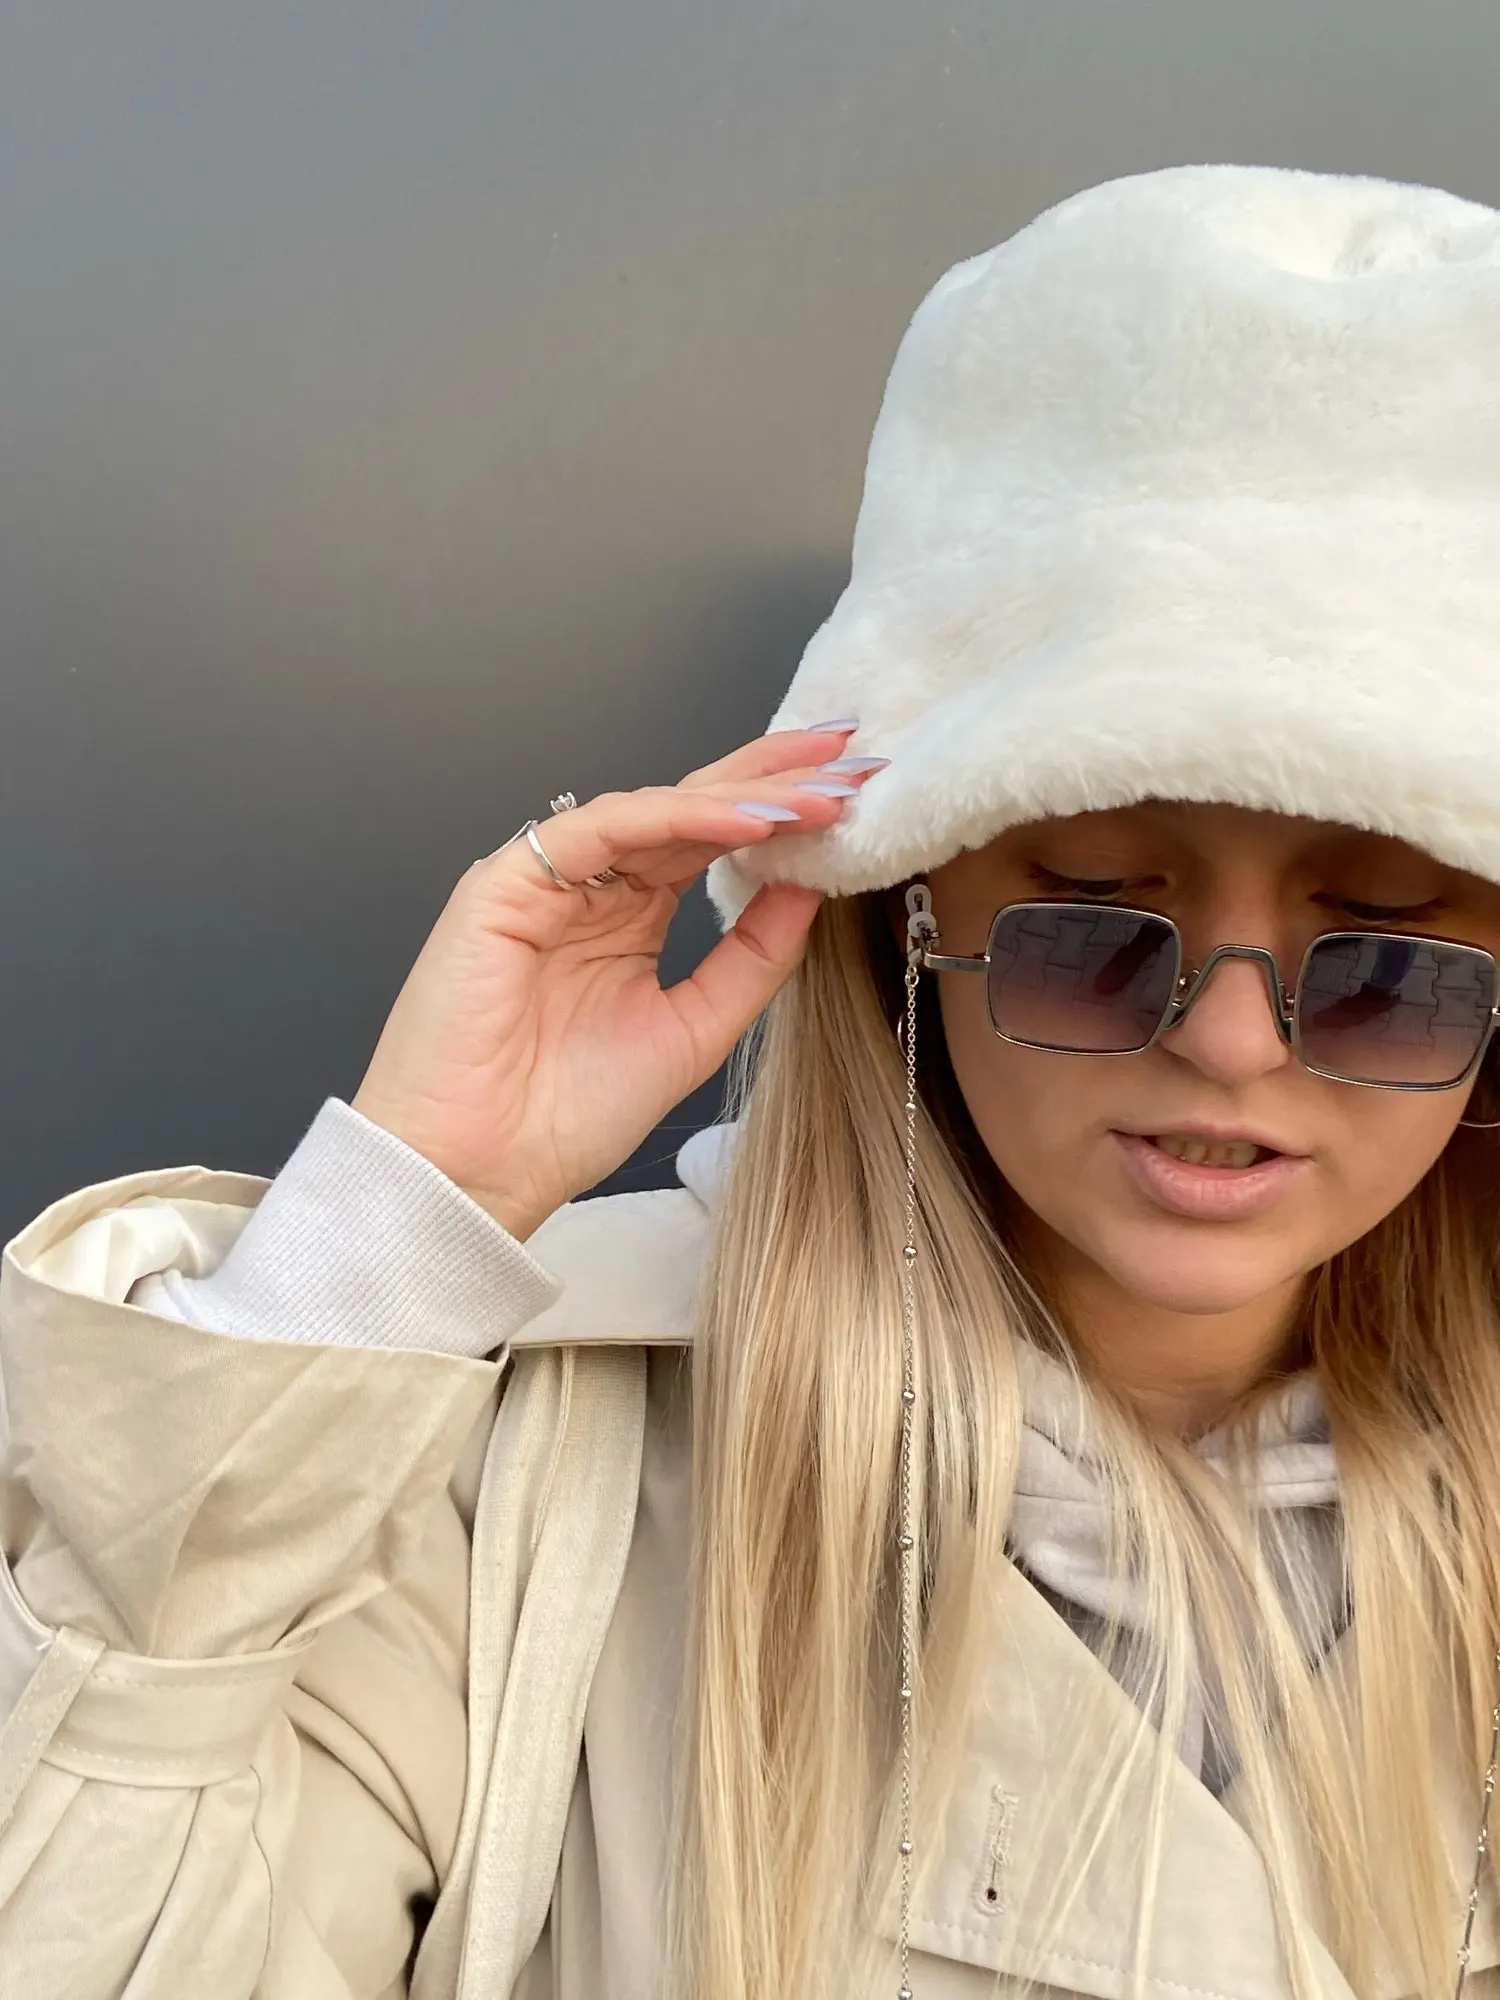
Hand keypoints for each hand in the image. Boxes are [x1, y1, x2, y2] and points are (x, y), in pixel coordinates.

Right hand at [349, 725, 882, 1238]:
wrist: (477, 1172)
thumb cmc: (561, 1117)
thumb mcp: (694, 1030)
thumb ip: (752, 958)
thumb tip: (810, 886)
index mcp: (629, 919)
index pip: (713, 842)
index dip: (782, 814)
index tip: (855, 795)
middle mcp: (592, 888)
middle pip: (693, 811)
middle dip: (775, 781)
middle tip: (851, 760)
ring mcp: (548, 879)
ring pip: (656, 810)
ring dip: (741, 797)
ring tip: (817, 795)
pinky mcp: (507, 882)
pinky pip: (603, 829)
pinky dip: (677, 818)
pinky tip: (745, 820)